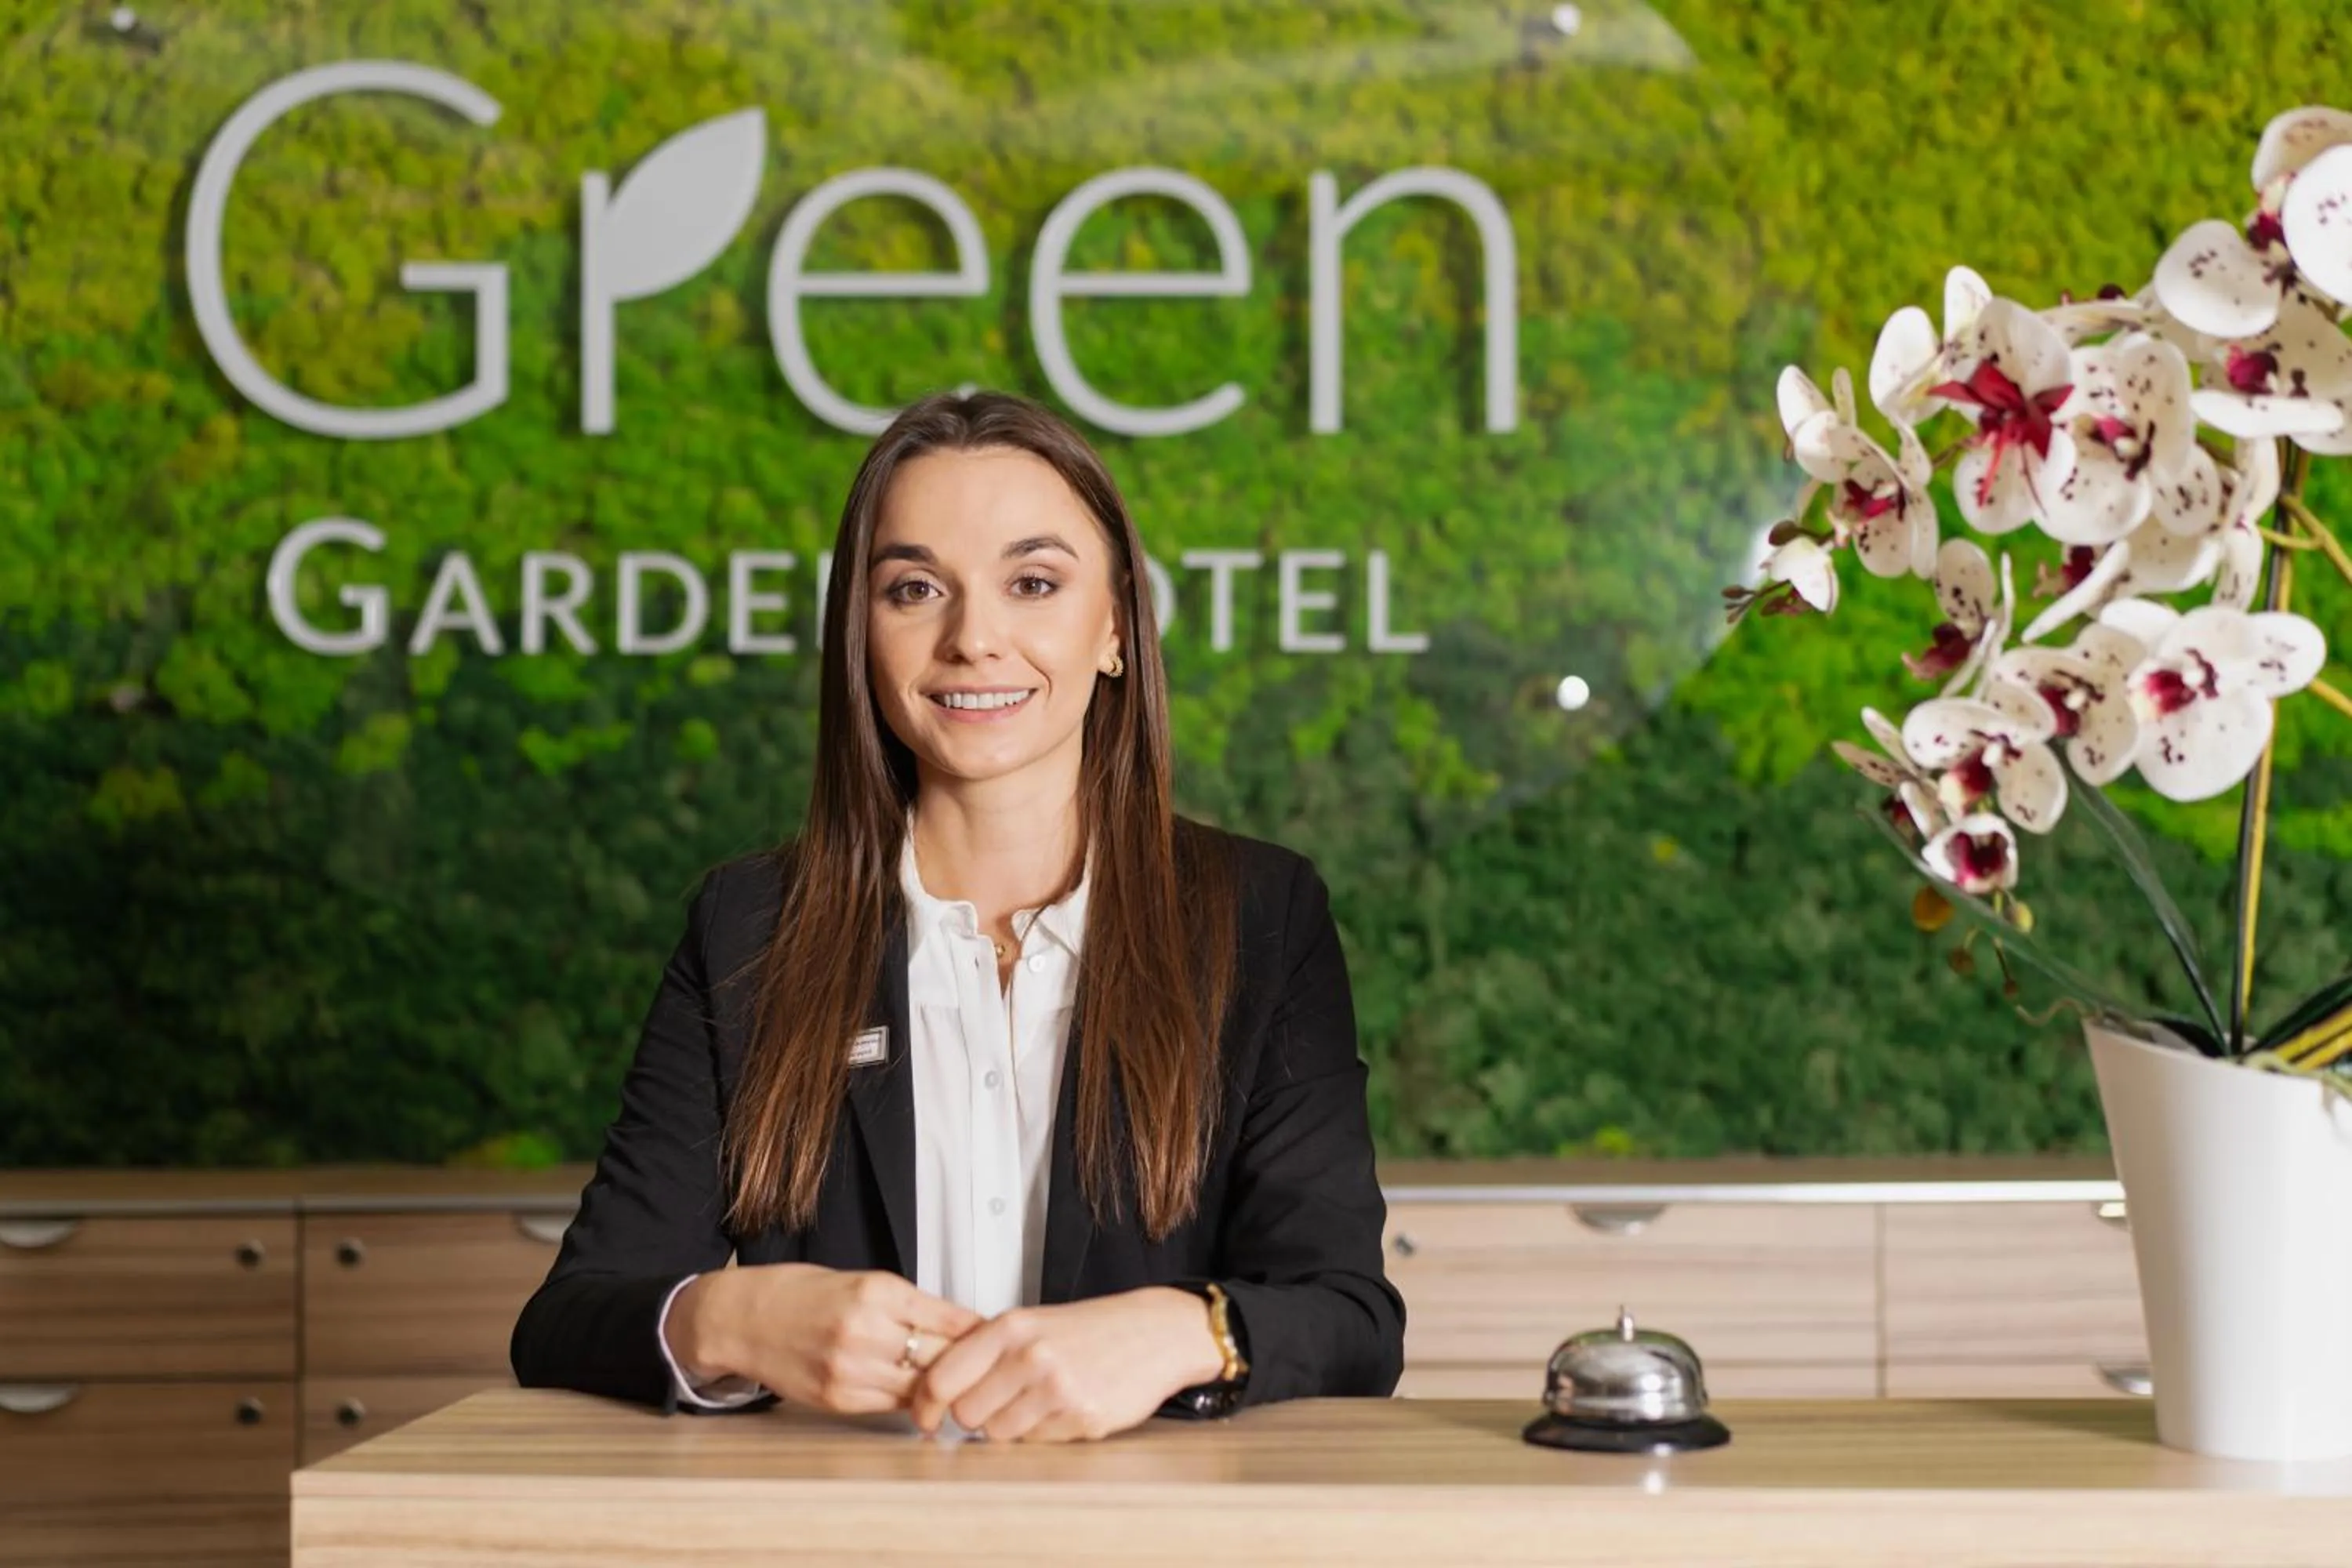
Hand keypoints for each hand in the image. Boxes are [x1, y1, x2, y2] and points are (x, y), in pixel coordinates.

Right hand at [667, 1264, 980, 1415]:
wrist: (741, 1318)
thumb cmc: (800, 1294)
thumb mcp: (860, 1282)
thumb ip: (906, 1305)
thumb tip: (958, 1325)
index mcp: (879, 1291)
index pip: (952, 1319)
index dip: (980, 1333)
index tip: (997, 1338)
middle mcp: (867, 1330)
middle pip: (942, 1357)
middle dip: (968, 1364)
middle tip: (989, 1369)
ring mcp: (851, 1368)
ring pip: (921, 1387)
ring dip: (942, 1388)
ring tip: (960, 1387)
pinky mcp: (838, 1398)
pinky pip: (892, 1405)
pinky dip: (910, 1401)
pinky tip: (919, 1396)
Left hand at [908, 1287, 1224, 1442]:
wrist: (1155, 1333)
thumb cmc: (1089, 1329)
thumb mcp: (1032, 1322)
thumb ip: (985, 1349)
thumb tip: (932, 1386)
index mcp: (1011, 1327)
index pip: (942, 1378)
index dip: (925, 1404)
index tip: (924, 1417)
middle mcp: (1030, 1356)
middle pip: (966, 1413)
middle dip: (974, 1415)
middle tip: (997, 1402)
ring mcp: (1057, 1389)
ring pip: (998, 1433)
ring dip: (1010, 1425)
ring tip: (1037, 1401)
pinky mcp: (1082, 1418)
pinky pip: (1036, 1442)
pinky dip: (1043, 1431)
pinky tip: (1064, 1407)